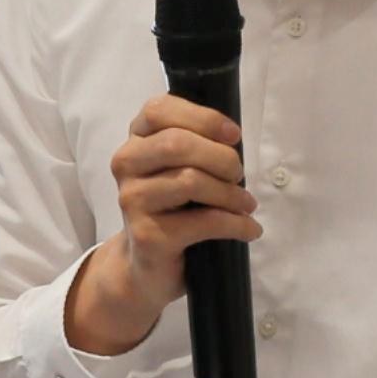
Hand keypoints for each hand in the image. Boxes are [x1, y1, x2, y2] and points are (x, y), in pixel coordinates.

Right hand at [63, 95, 260, 354]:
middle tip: (238, 174)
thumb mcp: (178, 170)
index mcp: (136, 141)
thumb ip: (195, 147)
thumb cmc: (171, 210)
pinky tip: (249, 229)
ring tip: (246, 204)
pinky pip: (202, 221)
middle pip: (177, 144)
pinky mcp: (148, 235)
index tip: (234, 135)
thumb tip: (233, 141)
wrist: (144, 267)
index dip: (202, 117)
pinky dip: (235, 224)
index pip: (158, 110)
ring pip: (190, 181)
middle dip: (221, 157)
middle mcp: (126, 165)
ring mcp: (133, 201)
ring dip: (230, 193)